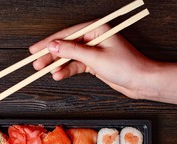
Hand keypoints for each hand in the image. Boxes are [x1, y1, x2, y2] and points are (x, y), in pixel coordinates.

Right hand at [29, 22, 155, 99]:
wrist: (141, 82)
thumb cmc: (126, 66)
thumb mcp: (95, 58)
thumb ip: (72, 51)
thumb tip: (53, 46)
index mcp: (96, 29)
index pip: (67, 34)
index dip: (49, 42)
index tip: (35, 50)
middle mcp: (94, 38)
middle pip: (66, 45)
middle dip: (51, 55)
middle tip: (36, 63)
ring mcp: (94, 51)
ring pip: (69, 56)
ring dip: (57, 65)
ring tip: (45, 72)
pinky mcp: (94, 63)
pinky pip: (76, 65)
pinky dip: (67, 70)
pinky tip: (58, 75)